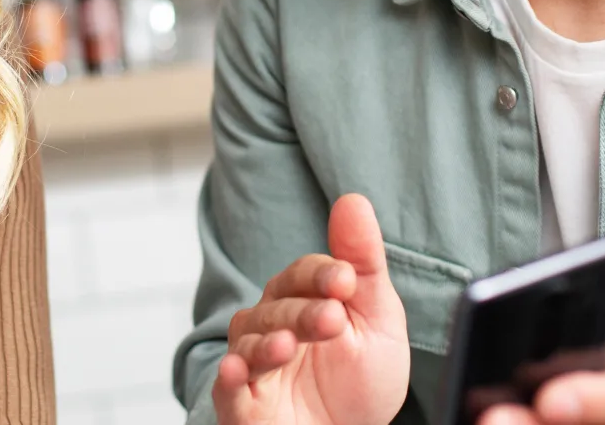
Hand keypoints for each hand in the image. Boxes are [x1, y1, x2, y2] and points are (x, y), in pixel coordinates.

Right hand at [213, 194, 409, 424]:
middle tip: (332, 318)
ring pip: (249, 342)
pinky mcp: (243, 404)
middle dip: (303, 312)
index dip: (321, 274)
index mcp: (302, 300)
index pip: (303, 275)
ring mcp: (254, 365)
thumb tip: (353, 199)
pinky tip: (234, 370)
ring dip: (267, 342)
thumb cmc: (360, 379)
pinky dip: (228, 377)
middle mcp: (270, 326)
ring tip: (288, 346)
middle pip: (277, 307)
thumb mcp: (377, 320)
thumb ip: (364, 263)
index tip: (346, 279)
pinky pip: (227, 387)